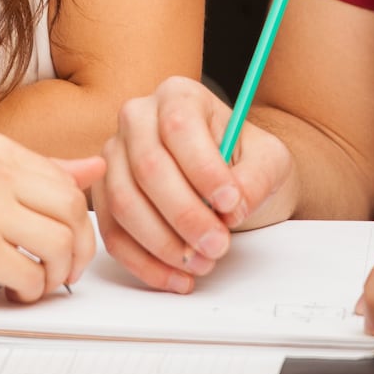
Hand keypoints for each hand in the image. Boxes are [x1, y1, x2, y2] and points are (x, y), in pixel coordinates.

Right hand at [0, 133, 103, 303]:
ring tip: (37, 282)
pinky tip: (13, 291)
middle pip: (72, 210)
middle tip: (62, 269)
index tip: (68, 243)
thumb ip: (40, 174)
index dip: (79, 222)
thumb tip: (95, 167)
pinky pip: (31, 275)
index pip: (68, 183)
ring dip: (56, 274)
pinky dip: (31, 292)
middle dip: (76, 249)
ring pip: (59, 243)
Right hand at [98, 76, 296, 292]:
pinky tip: (176, 277)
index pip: (180, 127)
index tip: (231, 203)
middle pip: (148, 167)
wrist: (229, 180)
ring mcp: (113, 156)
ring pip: (125, 203)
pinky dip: (144, 263)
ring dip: (164, 243)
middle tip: (218, 245)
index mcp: (178, 95)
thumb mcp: (269, 161)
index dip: (203, 170)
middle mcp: (137, 118)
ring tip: (201, 262)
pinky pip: (113, 233)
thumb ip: (256, 178)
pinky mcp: (104, 195)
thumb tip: (231, 205)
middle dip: (185, 216)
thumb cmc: (245, 163)